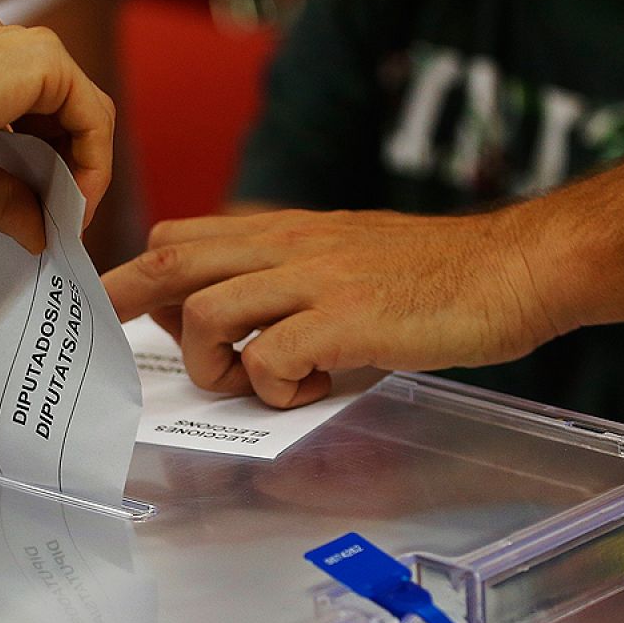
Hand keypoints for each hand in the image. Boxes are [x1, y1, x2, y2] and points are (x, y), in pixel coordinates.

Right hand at [0, 14, 114, 252]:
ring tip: (69, 219)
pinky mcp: (43, 59)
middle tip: (63, 220)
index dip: (47, 163)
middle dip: (70, 167)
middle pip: (63, 109)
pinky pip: (93, 115)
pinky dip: (94, 163)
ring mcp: (21, 46)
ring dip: (85, 169)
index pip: (30, 109)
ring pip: (83, 110)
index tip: (46, 212)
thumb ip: (3, 198)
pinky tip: (76, 202)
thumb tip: (38, 233)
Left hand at [102, 208, 568, 407]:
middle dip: (126, 300)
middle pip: (173, 259)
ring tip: (256, 385)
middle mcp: (291, 247)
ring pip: (208, 313)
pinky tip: (314, 389)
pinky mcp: (347, 319)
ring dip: (215, 362)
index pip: (184, 235)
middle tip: (106, 340)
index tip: (115, 304)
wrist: (517, 268)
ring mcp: (317, 280)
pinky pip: (270, 358)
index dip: (140, 271)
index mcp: (287, 232)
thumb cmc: (436, 275)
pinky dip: (276, 388)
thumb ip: (285, 281)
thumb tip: (226, 321)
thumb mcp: (344, 259)